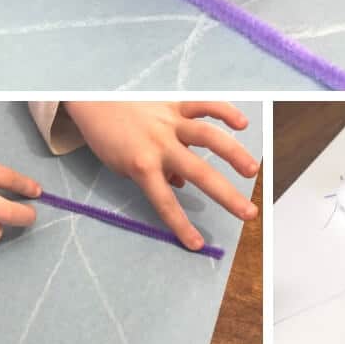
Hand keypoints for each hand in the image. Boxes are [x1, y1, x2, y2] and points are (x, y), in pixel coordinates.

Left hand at [64, 102, 259, 250]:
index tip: (198, 244)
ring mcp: (170, 122)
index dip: (182, 226)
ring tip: (252, 170)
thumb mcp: (122, 164)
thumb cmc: (106, 137)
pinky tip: (242, 123)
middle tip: (249, 213)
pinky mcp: (174, 103)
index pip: (166, 202)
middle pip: (198, 173)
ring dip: (233, 154)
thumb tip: (179, 184)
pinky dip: (223, 111)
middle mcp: (160, 144)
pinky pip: (202, 105)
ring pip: (208, 137)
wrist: (92, 100)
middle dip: (226, 195)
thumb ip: (153, 174)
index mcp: (142, 165)